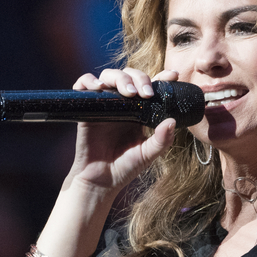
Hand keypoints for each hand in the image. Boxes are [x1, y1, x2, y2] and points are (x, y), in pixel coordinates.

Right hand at [64, 67, 179, 196]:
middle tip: (147, 93)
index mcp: (139, 111)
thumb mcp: (148, 154)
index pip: (150, 86)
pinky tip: (98, 88)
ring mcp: (104, 104)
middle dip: (139, 78)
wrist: (100, 181)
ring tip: (129, 92)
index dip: (161, 78)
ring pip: (109, 76)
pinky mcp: (87, 108)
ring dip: (120, 78)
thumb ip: (162, 139)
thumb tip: (172, 121)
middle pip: (129, 75)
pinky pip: (83, 85)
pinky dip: (88, 81)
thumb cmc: (125, 168)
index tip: (172, 75)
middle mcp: (122, 104)